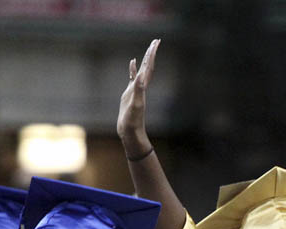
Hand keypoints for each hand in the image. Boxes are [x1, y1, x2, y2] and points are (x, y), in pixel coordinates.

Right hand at [118, 39, 158, 158]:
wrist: (130, 131)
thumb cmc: (133, 120)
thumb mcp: (135, 104)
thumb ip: (138, 90)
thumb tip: (140, 76)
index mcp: (143, 86)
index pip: (148, 67)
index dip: (151, 54)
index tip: (155, 42)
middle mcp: (142, 86)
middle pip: (148, 66)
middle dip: (151, 53)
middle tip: (155, 41)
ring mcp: (136, 89)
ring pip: (141, 70)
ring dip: (144, 59)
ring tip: (148, 49)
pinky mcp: (130, 93)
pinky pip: (132, 77)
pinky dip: (132, 69)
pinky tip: (132, 63)